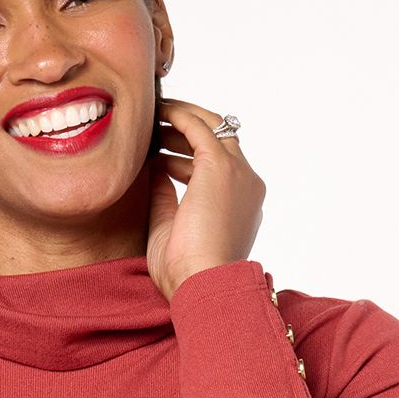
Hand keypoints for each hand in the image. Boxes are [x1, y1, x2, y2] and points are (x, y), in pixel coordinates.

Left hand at [147, 96, 265, 299]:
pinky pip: (199, 126)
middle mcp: (246, 185)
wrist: (204, 286)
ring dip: (182, 120)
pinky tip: (158, 111)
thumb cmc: (186, 274)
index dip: (188, 157)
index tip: (161, 154)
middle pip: (219, 142)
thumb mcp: (170, 228)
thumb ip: (165, 196)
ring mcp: (238, 174)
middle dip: (186, 133)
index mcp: (240, 207)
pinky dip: (179, 115)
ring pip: (212, 128)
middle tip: (154, 130)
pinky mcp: (221, 167)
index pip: (219, 168)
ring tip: (152, 118)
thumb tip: (155, 168)